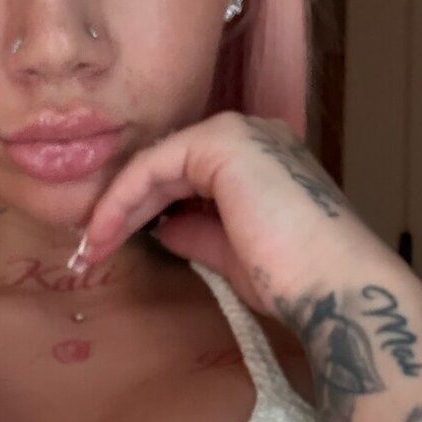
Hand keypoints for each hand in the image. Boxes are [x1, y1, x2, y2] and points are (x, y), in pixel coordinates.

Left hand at [70, 111, 404, 318]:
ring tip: (91, 247)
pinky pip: (156, 166)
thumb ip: (195, 231)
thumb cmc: (291, 279)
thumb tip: (162, 227)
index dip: (138, 211)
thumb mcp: (230, 252)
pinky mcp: (225, 143)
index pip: (181, 174)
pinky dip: (125, 198)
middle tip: (89, 249)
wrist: (332, 287)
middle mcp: (249, 135)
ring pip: (155, 164)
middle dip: (121, 209)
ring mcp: (238, 134)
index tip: (106, 247)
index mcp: (257, 158)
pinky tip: (106, 230)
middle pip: (164, 166)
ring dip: (116, 206)